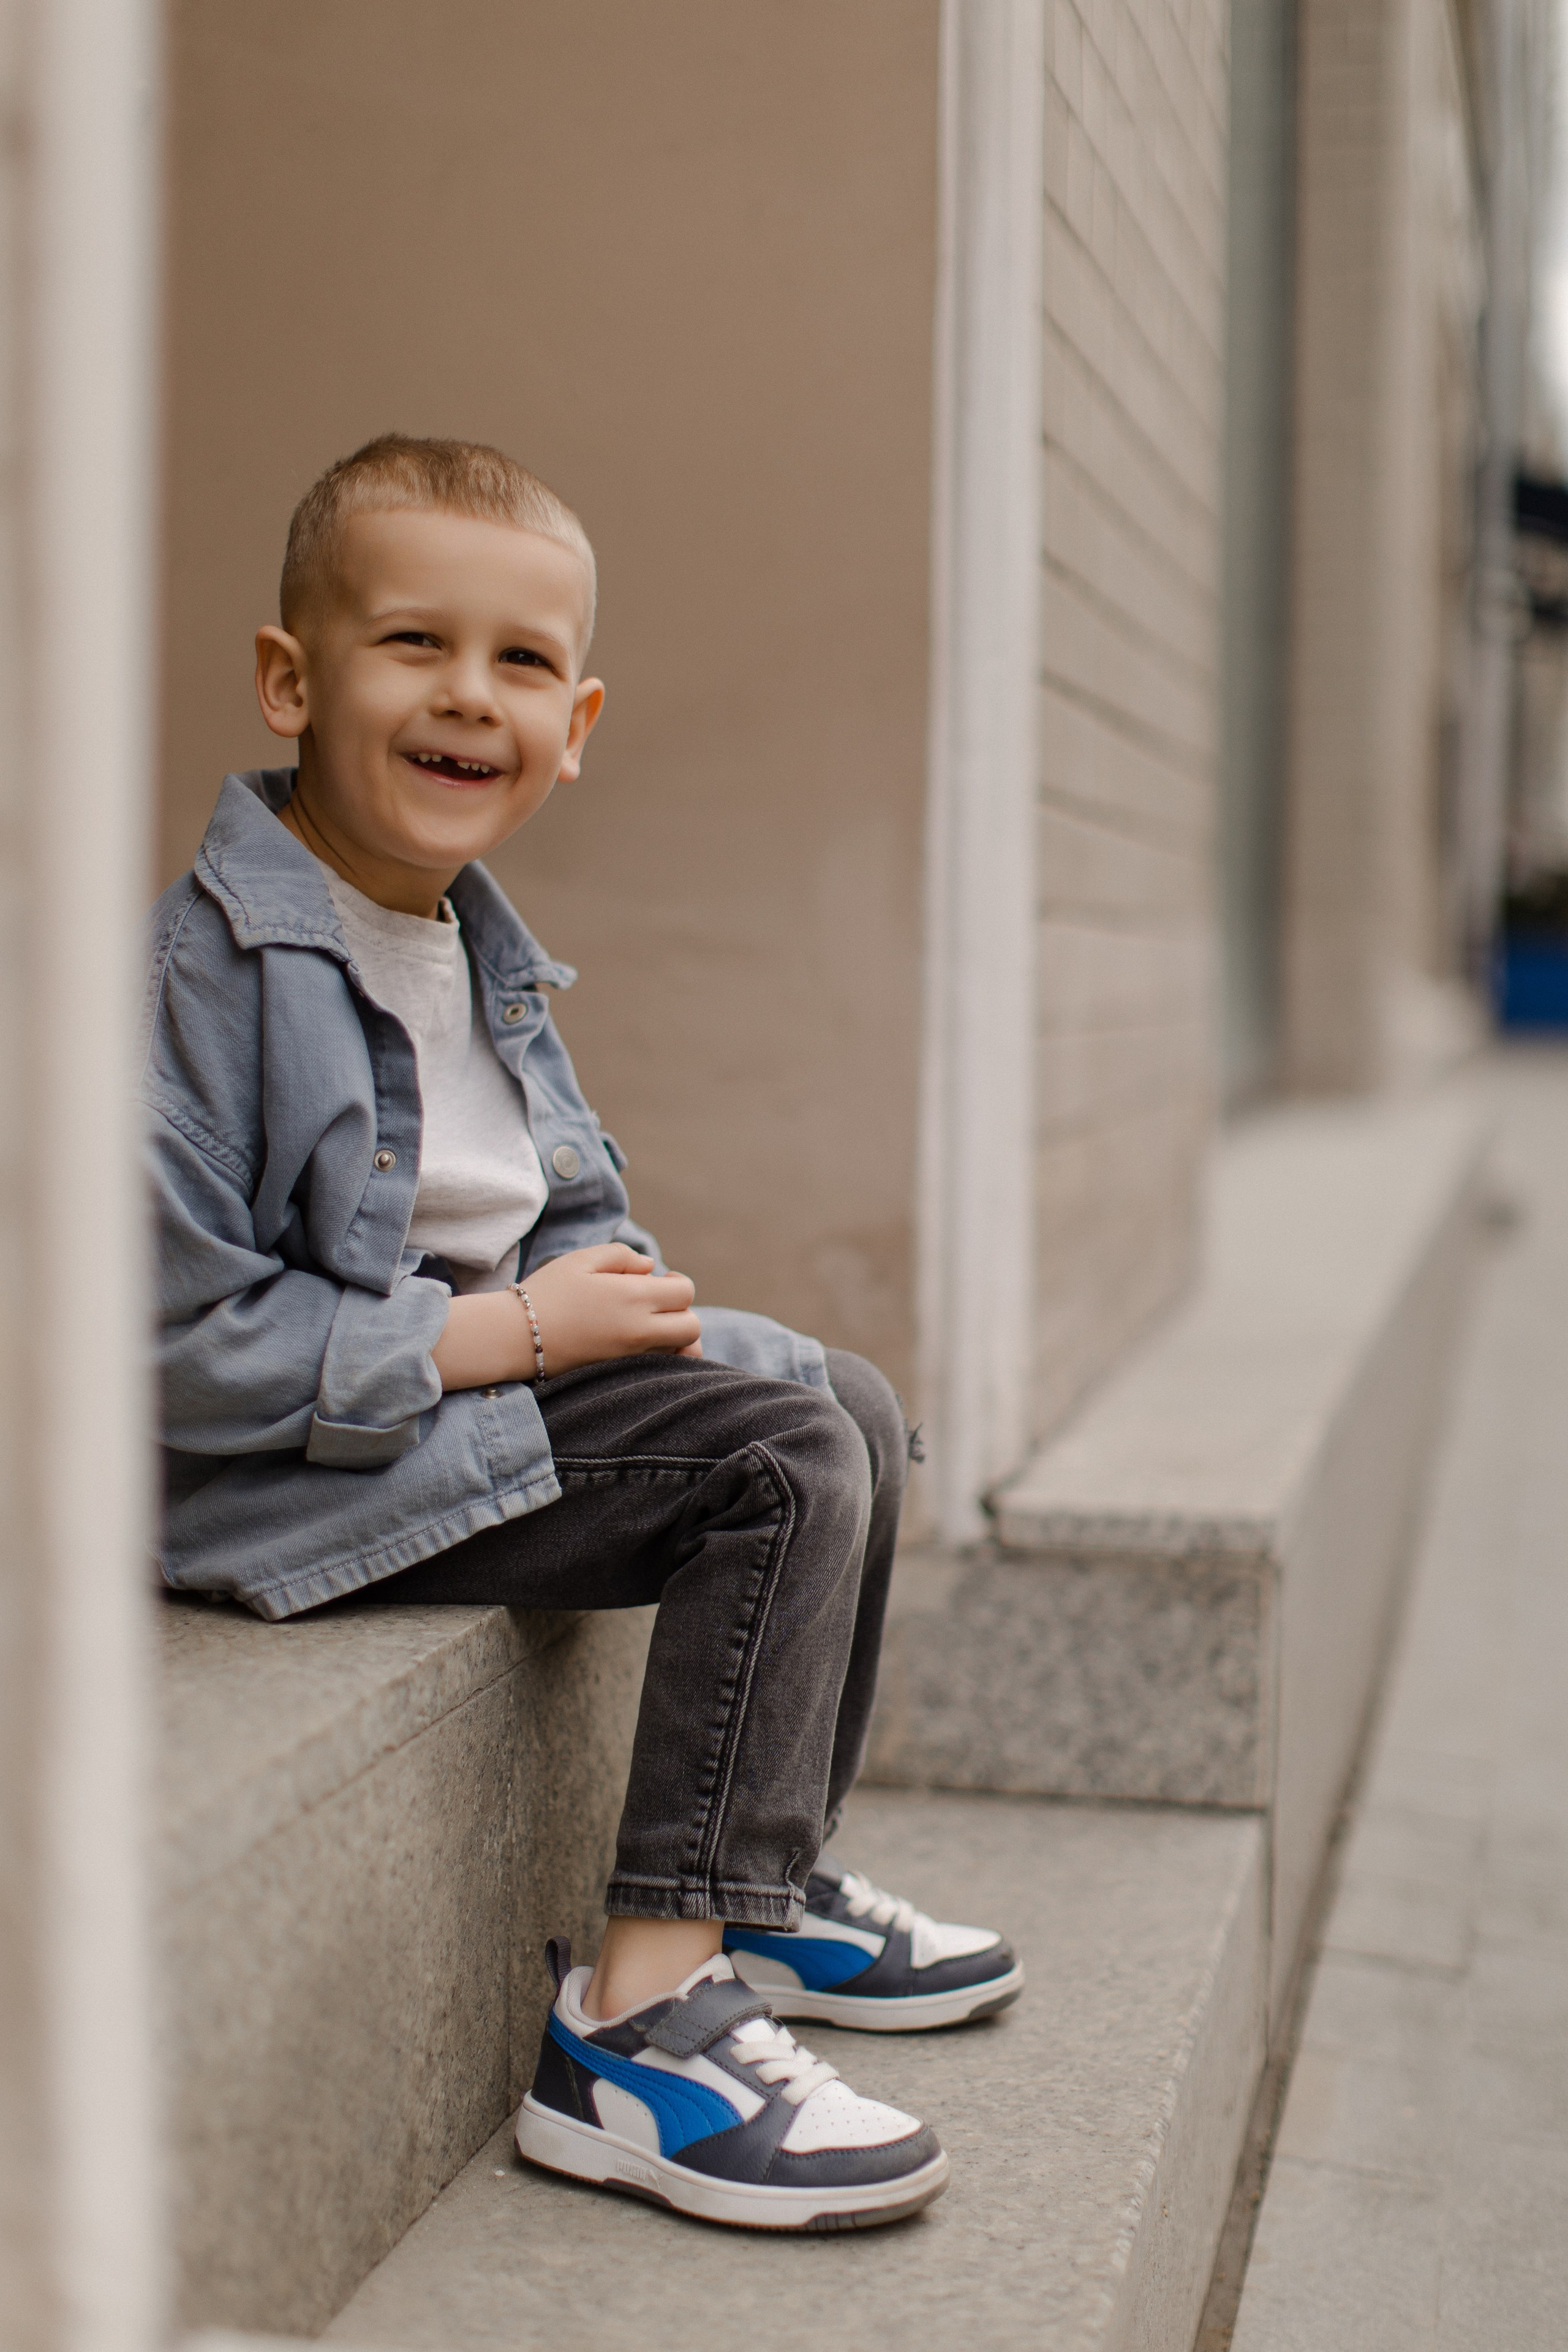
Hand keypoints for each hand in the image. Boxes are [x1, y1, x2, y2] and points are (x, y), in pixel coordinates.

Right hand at [522, 1245, 700, 1375]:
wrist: (514, 1337)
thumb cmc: (546, 1293)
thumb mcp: (581, 1260)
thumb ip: (622, 1256)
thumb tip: (650, 1267)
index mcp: (632, 1297)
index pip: (684, 1292)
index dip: (677, 1282)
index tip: (659, 1280)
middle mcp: (638, 1331)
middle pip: (692, 1327)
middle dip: (683, 1313)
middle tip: (657, 1305)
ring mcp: (631, 1358)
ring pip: (679, 1352)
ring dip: (675, 1338)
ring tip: (651, 1326)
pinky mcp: (620, 1374)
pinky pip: (659, 1369)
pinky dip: (661, 1357)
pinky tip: (640, 1344)